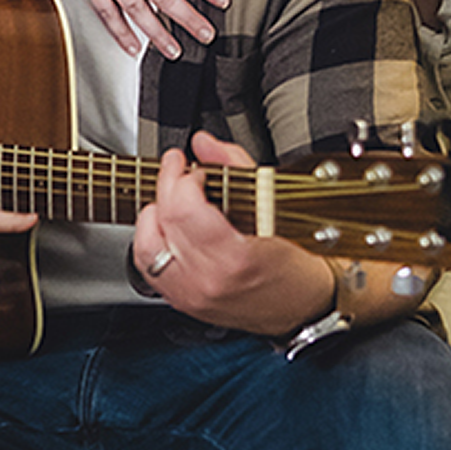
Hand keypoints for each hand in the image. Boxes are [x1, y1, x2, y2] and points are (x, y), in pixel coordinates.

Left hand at [133, 135, 336, 334]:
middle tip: (179, 172)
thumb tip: (204, 143)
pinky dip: (153, 241)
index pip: (182, 208)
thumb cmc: (299, 264)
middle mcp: (206, 281)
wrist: (305, 306)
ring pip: (145, 246)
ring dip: (154, 216)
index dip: (180, 177)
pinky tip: (169, 228)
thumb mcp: (275, 206)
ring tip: (173, 201)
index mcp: (234, 258)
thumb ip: (235, 166)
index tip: (189, 166)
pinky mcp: (183, 302)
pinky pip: (149, 267)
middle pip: (161, 222)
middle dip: (166, 187)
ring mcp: (191, 295)